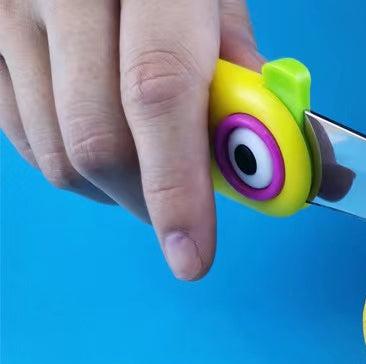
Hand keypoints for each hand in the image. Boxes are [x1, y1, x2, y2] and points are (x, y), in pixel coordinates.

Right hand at [0, 0, 262, 279]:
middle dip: (149, 201)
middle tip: (180, 216)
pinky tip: (98, 142)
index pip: (158, 95)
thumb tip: (260, 154)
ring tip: (144, 166)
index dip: (178, 188)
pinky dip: (70, 165)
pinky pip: (20, 138)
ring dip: (112, 189)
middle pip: (99, 143)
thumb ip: (236, 67)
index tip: (192, 257)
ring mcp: (4, 10)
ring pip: (56, 156)